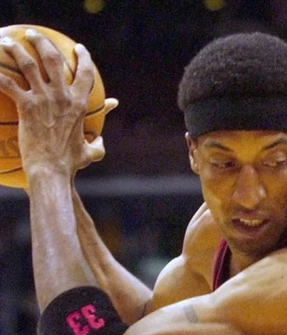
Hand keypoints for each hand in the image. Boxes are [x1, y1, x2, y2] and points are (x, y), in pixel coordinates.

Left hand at [0, 30, 105, 188]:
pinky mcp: (25, 107)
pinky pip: (7, 84)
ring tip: (7, 42)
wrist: (51, 170)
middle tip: (33, 35)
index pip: (85, 73)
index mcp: (79, 104)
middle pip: (53, 59)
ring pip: (27, 64)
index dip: (83, 57)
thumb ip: (98, 144)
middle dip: (42, 42)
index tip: (79, 49)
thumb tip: (101, 140)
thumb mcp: (90, 153)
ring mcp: (43, 100)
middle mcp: (63, 96)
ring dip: (15, 49)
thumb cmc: (70, 164)